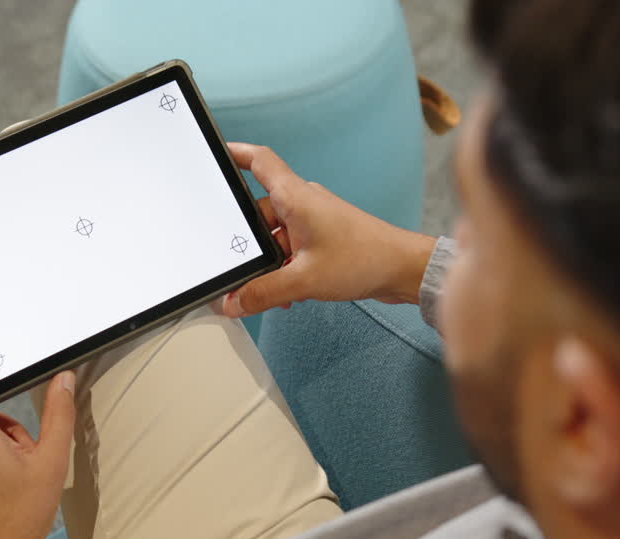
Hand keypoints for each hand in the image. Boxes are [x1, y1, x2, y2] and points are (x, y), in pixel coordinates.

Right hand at [221, 143, 436, 317]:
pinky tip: (287, 292)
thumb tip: (234, 302)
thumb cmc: (366, 259)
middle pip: (258, 214)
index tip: (215, 155)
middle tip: (238, 266)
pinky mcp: (321, 239)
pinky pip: (289, 250)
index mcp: (295, 198)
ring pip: (274, 238)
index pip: (259, 162)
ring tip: (270, 288)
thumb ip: (263, 292)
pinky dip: (283, 269)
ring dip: (268, 264)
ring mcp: (312, 222)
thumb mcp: (304, 279)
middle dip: (247, 244)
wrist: (403, 270)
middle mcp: (302, 204)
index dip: (235, 154)